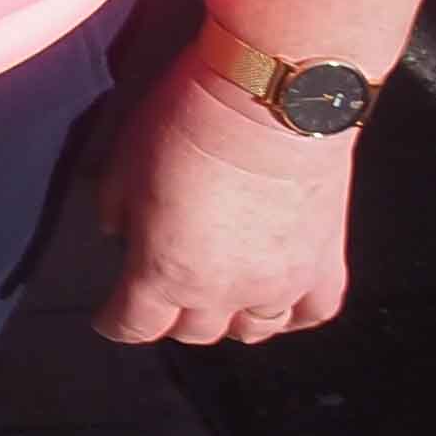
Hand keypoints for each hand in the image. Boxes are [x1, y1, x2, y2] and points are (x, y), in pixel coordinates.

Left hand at [94, 64, 358, 346]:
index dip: (115, 324)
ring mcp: (281, 283)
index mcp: (165, 273)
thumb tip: (118, 230)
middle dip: (171, 319)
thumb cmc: (188, 126)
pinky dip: (294, 314)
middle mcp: (224, 291)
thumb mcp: (123, 164)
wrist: (270, 103)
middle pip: (194, 332)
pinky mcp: (326, 263)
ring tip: (218, 300)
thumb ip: (116, 209)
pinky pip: (313, 311)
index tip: (109, 319)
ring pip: (254, 330)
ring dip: (230, 320)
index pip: (134, 324)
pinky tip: (281, 302)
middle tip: (163, 298)